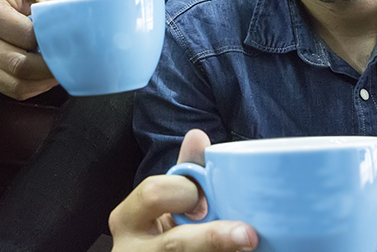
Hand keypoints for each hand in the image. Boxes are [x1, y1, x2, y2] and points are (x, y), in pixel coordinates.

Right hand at [0, 0, 60, 99]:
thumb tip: (57, 5)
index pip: (25, 35)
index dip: (49, 40)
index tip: (68, 41)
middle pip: (18, 64)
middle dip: (48, 66)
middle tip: (70, 62)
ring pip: (16, 84)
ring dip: (43, 81)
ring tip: (60, 71)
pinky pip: (13, 91)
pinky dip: (35, 88)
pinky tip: (47, 77)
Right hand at [110, 130, 257, 251]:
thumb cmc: (158, 234)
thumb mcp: (163, 204)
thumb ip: (181, 174)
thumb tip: (198, 136)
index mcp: (127, 219)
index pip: (154, 194)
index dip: (184, 191)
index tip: (205, 197)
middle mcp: (132, 250)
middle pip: (175, 244)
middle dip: (213, 237)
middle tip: (247, 234)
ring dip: (222, 250)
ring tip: (249, 244)